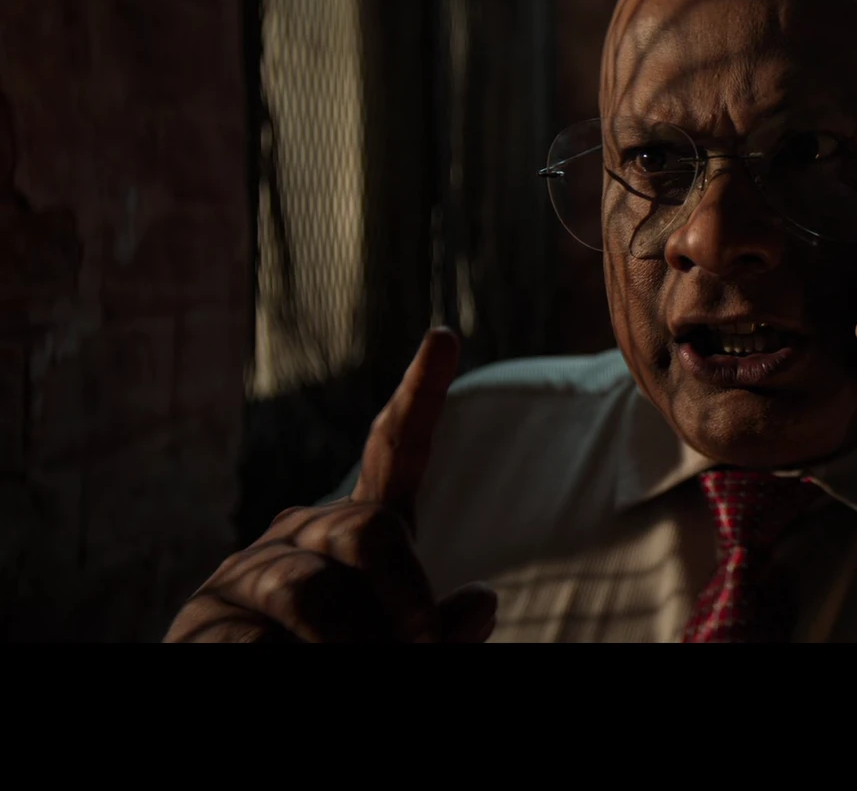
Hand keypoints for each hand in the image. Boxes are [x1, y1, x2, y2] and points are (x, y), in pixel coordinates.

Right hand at [163, 329, 494, 642]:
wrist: (242, 692)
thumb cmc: (342, 665)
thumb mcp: (403, 647)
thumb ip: (440, 627)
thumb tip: (482, 601)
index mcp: (352, 538)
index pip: (392, 455)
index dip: (421, 398)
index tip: (444, 338)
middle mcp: (295, 540)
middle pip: (367, 530)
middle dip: (405, 594)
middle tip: (423, 641)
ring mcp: (242, 579)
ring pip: (312, 594)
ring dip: (351, 644)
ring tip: (366, 667)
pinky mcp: (201, 627)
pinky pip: (256, 641)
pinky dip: (290, 661)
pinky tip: (292, 664)